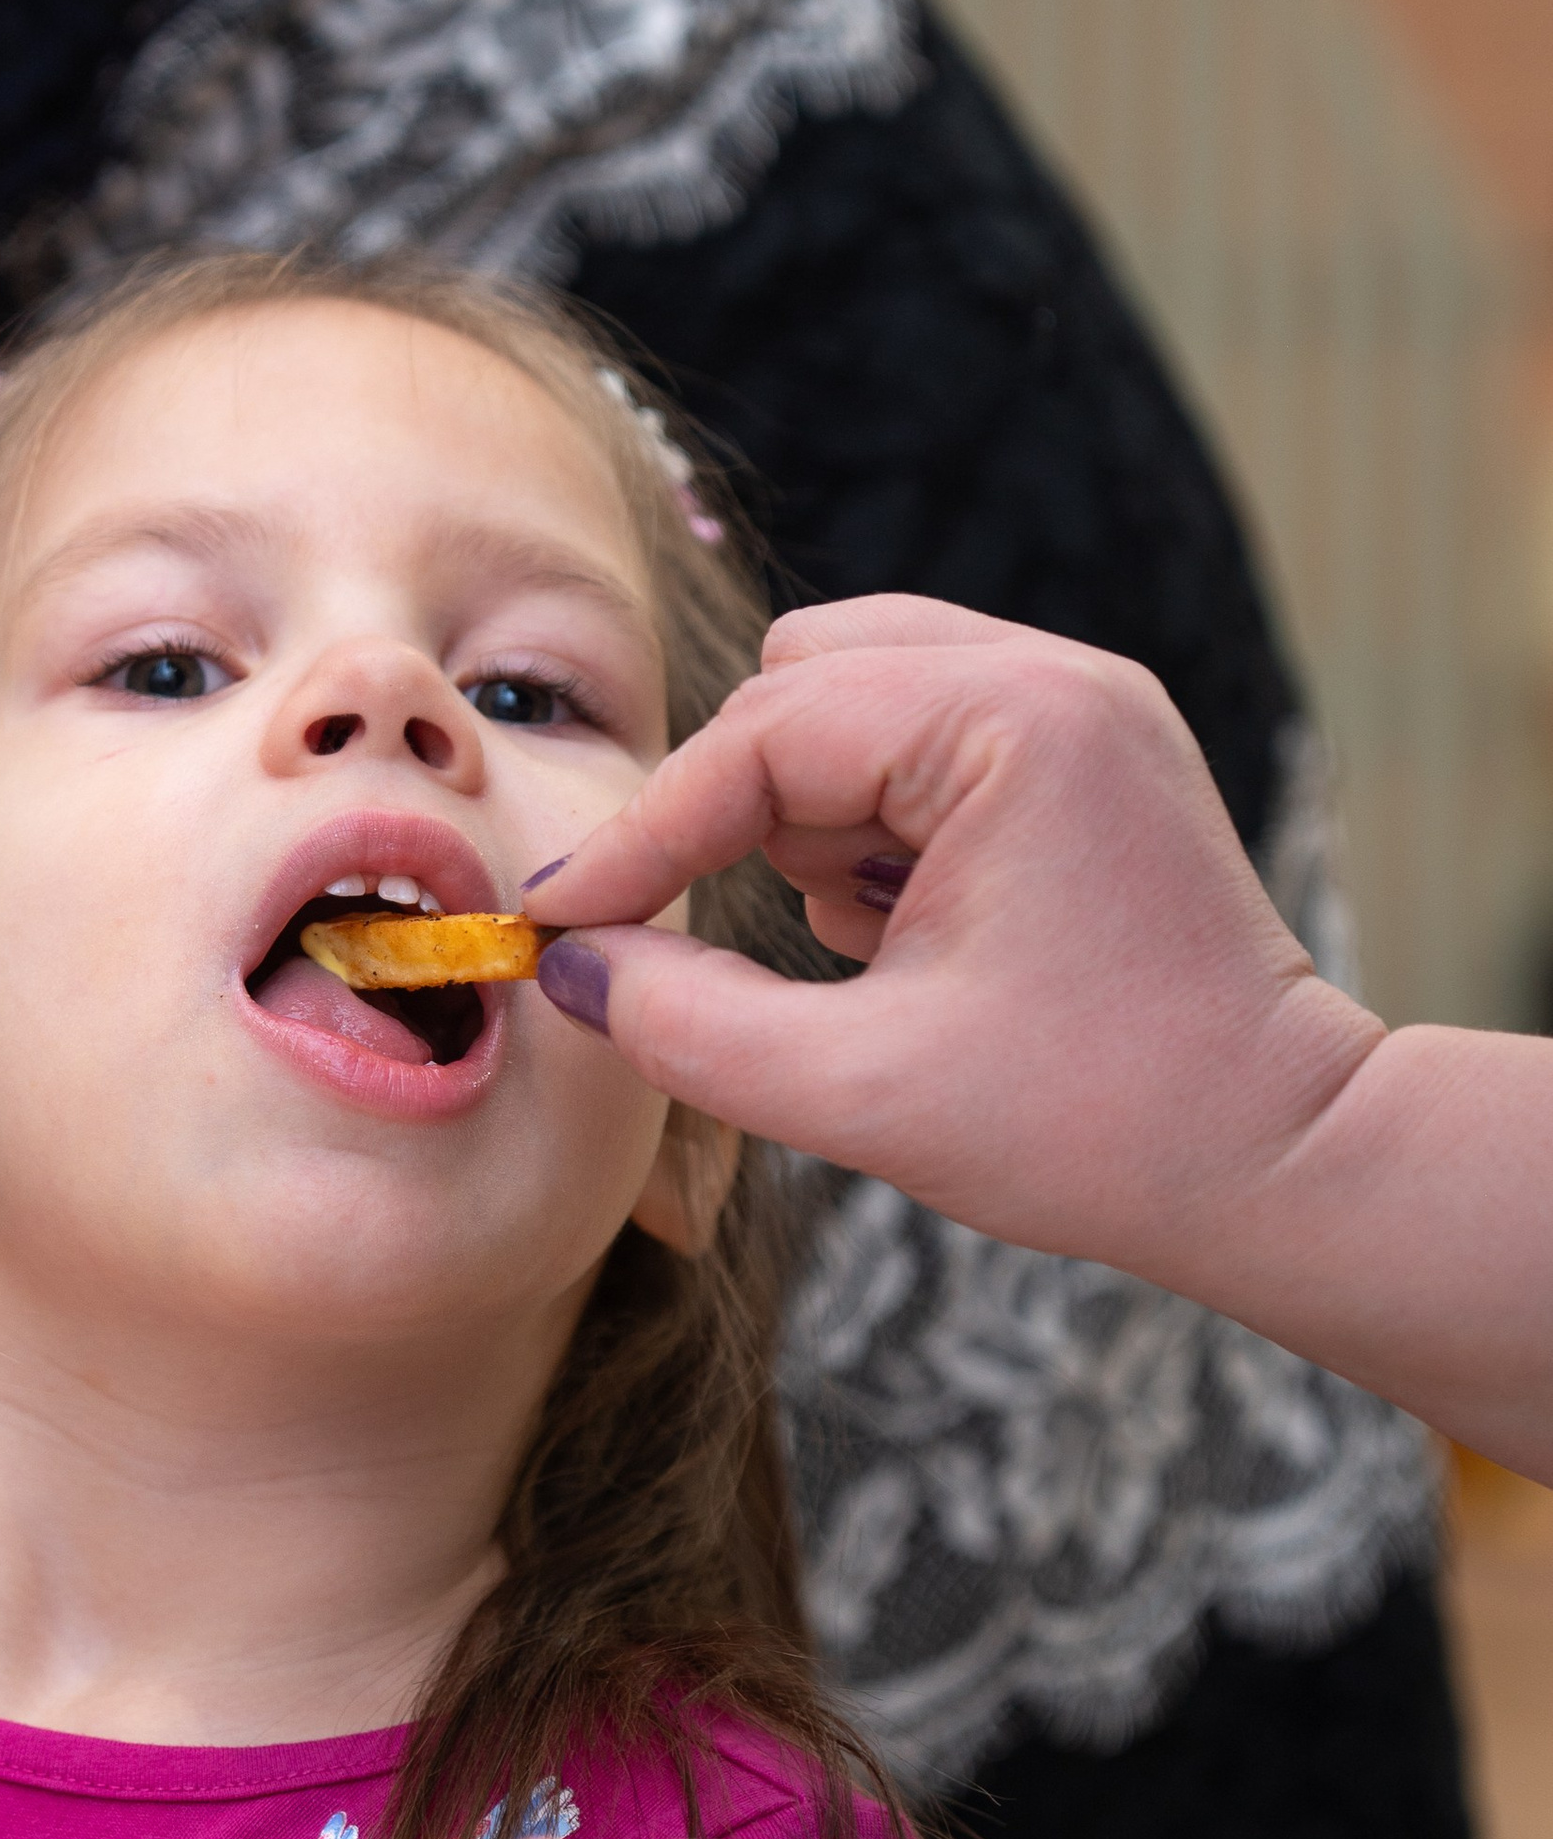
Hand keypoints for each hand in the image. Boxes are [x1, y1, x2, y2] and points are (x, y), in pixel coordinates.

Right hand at [524, 596, 1381, 1292]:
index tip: (554, 926)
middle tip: (728, 942)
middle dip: (739, 815)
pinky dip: (870, 825)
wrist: (1284, 1158)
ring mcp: (1079, 706)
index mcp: (1016, 723)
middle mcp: (1054, 679)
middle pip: (798, 685)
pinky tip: (914, 932)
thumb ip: (685, 1025)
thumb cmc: (1099, 1129)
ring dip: (807, 816)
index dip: (643, 836)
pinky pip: (914, 742)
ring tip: (866, 945)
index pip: (762, 736)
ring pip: (850, 700)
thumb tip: (571, 969)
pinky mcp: (1083, 753)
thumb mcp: (858, 1092)